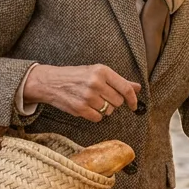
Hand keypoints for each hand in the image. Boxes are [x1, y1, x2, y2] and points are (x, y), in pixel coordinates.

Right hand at [23, 64, 139, 122]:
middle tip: (102, 96)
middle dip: (113, 102)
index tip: (134, 105)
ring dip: (103, 108)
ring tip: (92, 100)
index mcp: (102, 71)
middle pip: (118, 101)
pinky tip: (86, 106)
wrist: (51, 82)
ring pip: (109, 110)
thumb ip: (118, 80)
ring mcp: (88, 97)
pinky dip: (95, 115)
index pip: (125, 88)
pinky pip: (98, 117)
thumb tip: (137, 87)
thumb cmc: (76, 76)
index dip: (133, 99)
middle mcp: (96, 83)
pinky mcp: (80, 108)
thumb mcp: (97, 72)